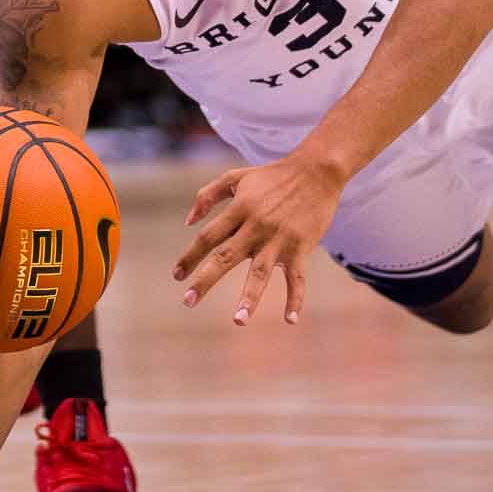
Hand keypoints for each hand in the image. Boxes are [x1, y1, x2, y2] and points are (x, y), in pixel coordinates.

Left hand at [173, 155, 344, 325]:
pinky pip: (297, 278)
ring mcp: (279, 239)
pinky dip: (296, 299)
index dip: (190, 256)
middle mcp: (256, 226)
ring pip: (260, 272)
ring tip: (238, 320)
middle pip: (225, 256)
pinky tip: (290, 320)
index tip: (177, 276)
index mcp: (238, 209)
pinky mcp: (300, 247)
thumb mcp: (235, 177)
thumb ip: (207, 195)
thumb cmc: (271, 176)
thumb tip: (188, 222)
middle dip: (205, 280)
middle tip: (188, 301)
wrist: (316, 171)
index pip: (208, 237)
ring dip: (249, 298)